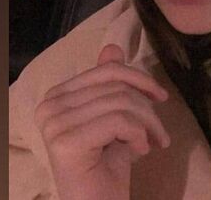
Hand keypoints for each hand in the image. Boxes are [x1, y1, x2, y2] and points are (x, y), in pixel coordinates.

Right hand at [34, 44, 169, 199]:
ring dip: (148, 124)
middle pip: (116, 86)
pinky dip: (139, 135)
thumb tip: (112, 47)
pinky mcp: (66, 142)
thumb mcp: (115, 116)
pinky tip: (140, 153)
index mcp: (58, 95)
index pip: (107, 70)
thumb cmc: (107, 163)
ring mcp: (54, 123)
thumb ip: (110, 83)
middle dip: (148, 108)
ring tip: (155, 142)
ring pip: (121, 102)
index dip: (139, 80)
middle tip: (160, 133)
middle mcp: (50, 105)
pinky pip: (119, 121)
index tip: (160, 97)